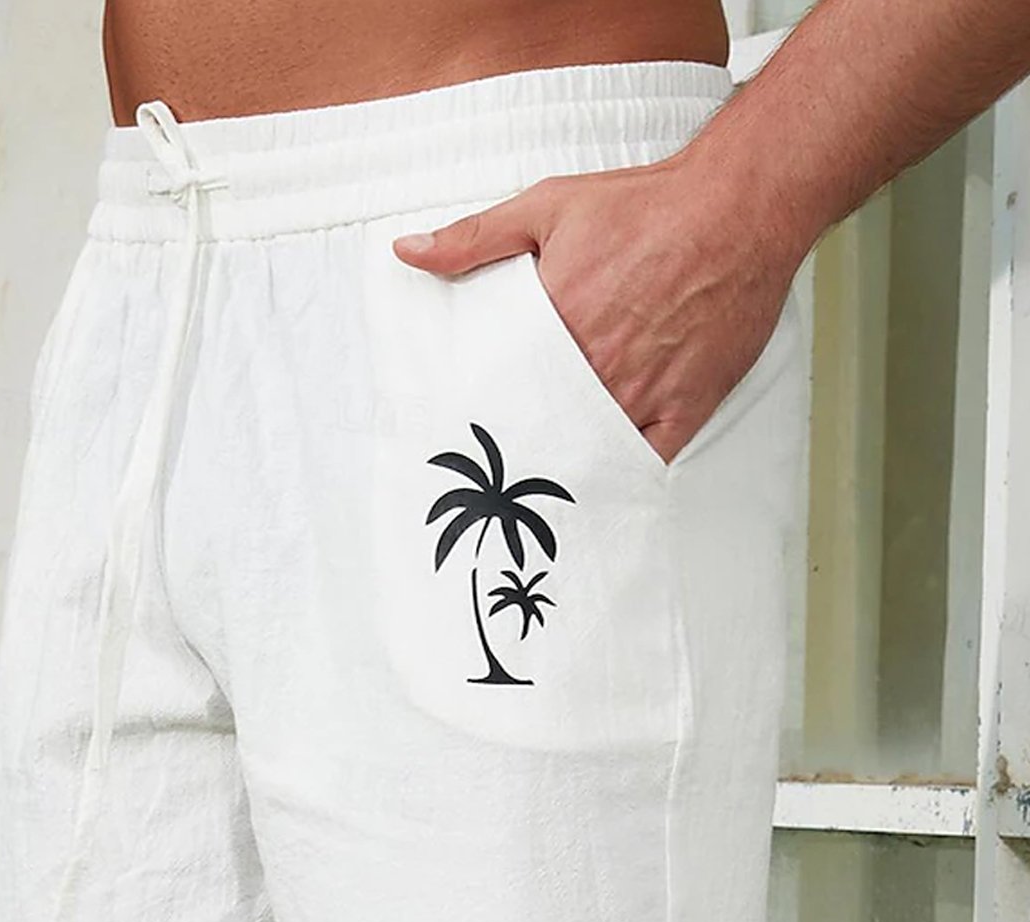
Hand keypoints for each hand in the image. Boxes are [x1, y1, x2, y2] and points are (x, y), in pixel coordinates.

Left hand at [392, 152, 805, 465]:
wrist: (739, 208)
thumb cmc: (647, 204)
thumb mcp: (548, 205)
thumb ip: (474, 237)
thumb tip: (408, 251)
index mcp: (557, 324)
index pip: (501, 388)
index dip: (481, 413)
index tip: (460, 431)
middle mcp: (598, 367)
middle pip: (541, 427)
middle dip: (516, 447)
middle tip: (488, 473)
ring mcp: (643, 393)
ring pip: (587, 451)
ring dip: (560, 467)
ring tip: (529, 491)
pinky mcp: (686, 407)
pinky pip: (644, 460)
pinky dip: (618, 476)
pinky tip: (593, 488)